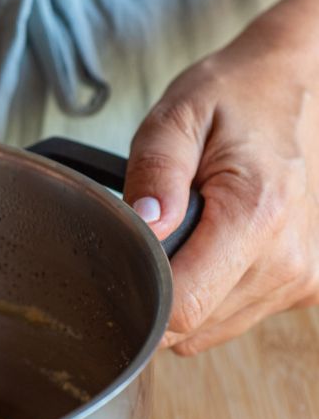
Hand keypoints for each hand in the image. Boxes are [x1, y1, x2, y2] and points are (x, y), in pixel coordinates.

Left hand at [124, 0, 318, 354]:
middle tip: (155, 234)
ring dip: (186, 293)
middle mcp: (289, 258)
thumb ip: (154, 171)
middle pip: (192, 325)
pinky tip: (213, 248)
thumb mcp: (176, 116)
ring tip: (189, 235)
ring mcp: (302, 277)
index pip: (182, 305)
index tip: (119, 265)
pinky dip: (213, 292)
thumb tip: (142, 225)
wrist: (291, 88)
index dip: (137, 296)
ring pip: (210, 330)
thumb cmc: (232, 98)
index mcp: (257, 215)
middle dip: (157, 290)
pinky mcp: (304, 285)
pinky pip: (233, 317)